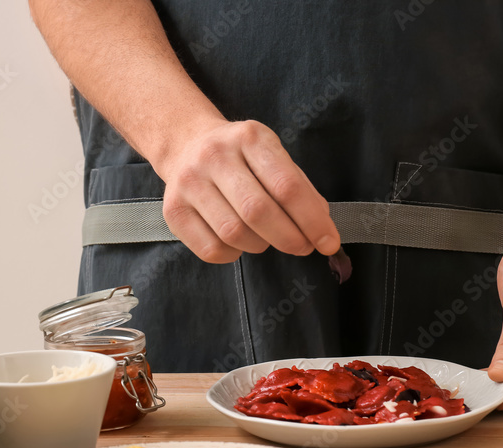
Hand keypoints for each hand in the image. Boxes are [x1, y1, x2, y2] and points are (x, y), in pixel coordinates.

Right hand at [157, 119, 340, 262]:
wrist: (186, 143)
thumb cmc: (241, 156)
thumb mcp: (272, 155)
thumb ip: (299, 188)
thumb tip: (322, 227)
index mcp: (250, 138)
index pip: (286, 185)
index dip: (312, 220)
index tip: (329, 241)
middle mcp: (215, 156)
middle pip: (258, 211)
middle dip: (289, 238)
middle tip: (303, 247)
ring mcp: (189, 183)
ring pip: (234, 234)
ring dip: (261, 245)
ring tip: (266, 237)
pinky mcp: (173, 210)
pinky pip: (211, 249)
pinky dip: (234, 255)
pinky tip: (239, 242)